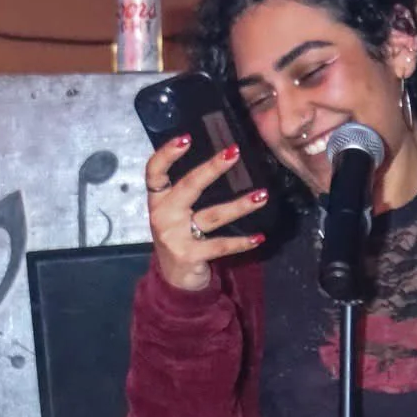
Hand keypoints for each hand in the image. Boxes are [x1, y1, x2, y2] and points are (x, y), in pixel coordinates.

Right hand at [145, 137, 267, 291]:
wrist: (174, 279)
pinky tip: (258, 237)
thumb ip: (187, 190)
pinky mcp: (190, 255)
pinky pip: (220, 245)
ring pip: (212, 215)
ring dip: (239, 205)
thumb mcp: (174, 212)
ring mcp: (175, 237)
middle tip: (234, 152)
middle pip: (189, 187)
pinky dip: (241, 242)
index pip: (154, 172)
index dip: (167, 154)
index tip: (186, 138)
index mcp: (158, 200)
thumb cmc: (179, 237)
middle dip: (212, 168)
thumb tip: (221, 158)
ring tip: (262, 196)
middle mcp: (163, 215)